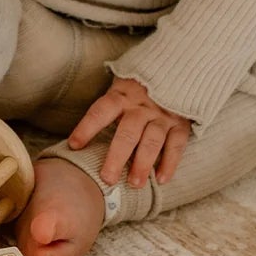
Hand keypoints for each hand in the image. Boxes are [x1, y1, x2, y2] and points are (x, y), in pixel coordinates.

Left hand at [65, 76, 191, 188]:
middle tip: (107, 178)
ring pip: (152, 140)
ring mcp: (163, 115)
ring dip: (143, 164)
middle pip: (127, 132)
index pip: (100, 112)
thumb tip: (76, 139)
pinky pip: (176, 145)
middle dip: (117, 156)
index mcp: (120, 96)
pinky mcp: (181, 124)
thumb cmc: (136, 89)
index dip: (86, 128)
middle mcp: (141, 106)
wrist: (175, 71)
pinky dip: (170, 163)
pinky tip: (161, 180)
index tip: (74, 146)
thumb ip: (105, 110)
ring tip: (134, 184)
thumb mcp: (118, 89)